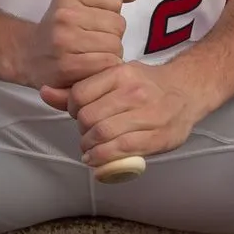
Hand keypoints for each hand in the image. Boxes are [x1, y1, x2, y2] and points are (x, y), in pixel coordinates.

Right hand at [19, 0, 137, 90]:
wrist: (29, 56)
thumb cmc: (60, 29)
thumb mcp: (79, 1)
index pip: (114, 0)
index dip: (111, 13)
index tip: (96, 21)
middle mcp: (65, 14)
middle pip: (118, 24)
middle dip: (113, 36)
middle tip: (95, 42)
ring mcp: (64, 41)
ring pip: (115, 46)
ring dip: (110, 54)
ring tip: (93, 56)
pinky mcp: (67, 66)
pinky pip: (106, 64)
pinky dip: (105, 69)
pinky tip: (92, 68)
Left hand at [42, 59, 209, 167]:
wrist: (188, 91)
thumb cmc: (147, 85)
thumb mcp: (115, 78)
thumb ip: (81, 89)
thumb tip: (45, 92)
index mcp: (121, 73)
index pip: (79, 95)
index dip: (72, 110)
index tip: (78, 116)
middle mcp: (134, 92)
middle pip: (89, 117)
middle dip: (81, 131)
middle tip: (85, 137)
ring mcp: (148, 114)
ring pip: (103, 134)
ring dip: (89, 148)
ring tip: (90, 151)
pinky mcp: (158, 136)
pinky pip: (121, 150)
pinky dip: (103, 158)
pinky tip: (97, 160)